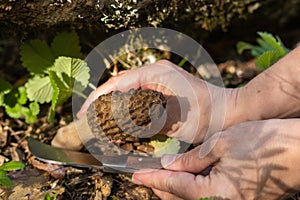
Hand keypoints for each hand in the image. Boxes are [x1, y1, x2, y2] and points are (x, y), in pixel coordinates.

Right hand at [77, 60, 239, 143]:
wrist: (229, 111)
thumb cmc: (207, 115)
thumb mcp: (174, 121)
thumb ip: (145, 120)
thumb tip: (122, 125)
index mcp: (156, 74)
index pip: (118, 83)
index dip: (98, 98)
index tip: (85, 113)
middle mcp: (156, 71)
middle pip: (120, 82)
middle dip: (102, 99)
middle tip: (89, 117)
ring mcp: (160, 76)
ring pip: (128, 86)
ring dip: (113, 100)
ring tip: (100, 117)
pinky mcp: (164, 84)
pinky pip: (138, 91)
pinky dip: (127, 102)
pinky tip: (121, 114)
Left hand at [132, 119, 299, 198]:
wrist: (298, 151)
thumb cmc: (264, 144)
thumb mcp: (220, 144)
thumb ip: (192, 159)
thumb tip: (170, 164)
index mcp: (217, 194)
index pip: (175, 186)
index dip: (153, 179)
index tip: (136, 175)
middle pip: (182, 197)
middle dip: (162, 185)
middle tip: (147, 173)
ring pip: (194, 197)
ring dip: (176, 186)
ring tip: (162, 174)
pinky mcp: (241, 198)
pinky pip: (209, 195)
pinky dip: (194, 185)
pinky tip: (188, 175)